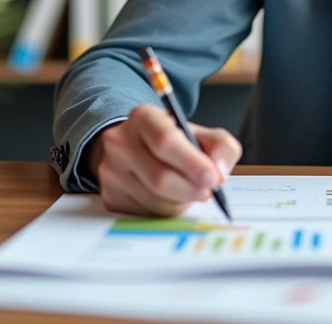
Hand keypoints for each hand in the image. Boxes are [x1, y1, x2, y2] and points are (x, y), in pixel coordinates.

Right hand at [90, 104, 242, 216]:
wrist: (136, 150)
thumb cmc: (174, 143)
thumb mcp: (201, 134)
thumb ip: (222, 147)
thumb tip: (219, 171)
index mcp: (144, 117)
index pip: (165, 141)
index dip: (192, 163)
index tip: (212, 178)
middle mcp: (120, 141)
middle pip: (160, 177)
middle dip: (190, 189)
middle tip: (207, 191)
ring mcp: (110, 170)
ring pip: (154, 201)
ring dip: (179, 202)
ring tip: (184, 189)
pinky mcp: (109, 196)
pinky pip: (144, 215)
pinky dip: (164, 212)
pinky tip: (167, 198)